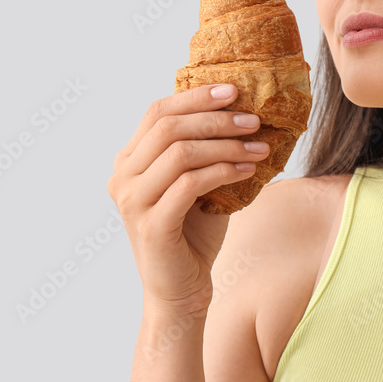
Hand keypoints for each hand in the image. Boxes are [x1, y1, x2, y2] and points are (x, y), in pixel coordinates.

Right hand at [107, 83, 269, 312]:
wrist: (182, 292)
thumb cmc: (194, 235)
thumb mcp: (201, 184)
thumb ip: (209, 152)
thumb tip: (248, 113)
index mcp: (130, 161)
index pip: (157, 112)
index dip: (195, 96)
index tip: (233, 89)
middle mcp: (123, 177)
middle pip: (169, 127)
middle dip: (216, 119)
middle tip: (254, 119)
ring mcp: (132, 201)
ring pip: (180, 152)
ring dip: (226, 145)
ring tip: (259, 147)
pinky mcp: (151, 225)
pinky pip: (190, 184)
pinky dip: (224, 171)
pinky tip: (249, 170)